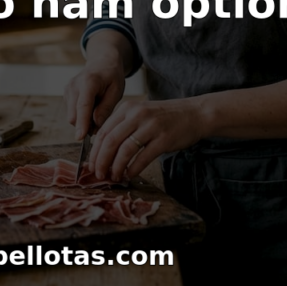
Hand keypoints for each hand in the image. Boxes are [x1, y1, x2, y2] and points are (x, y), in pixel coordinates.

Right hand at [64, 59, 125, 141]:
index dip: (82, 123)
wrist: (102, 62)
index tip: (80, 137)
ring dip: (84, 120)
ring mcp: (68, 89)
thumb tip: (95, 125)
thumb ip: (106, 108)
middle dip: (85, 125)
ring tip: (98, 110)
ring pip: (72, 116)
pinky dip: (81, 115)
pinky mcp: (66, 94)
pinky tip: (91, 107)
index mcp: (89, 81)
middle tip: (101, 122)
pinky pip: (72, 112)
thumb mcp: (116, 91)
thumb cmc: (112, 76)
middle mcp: (74, 85)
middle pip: (74, 115)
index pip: (83, 106)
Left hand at [88, 98, 204, 180]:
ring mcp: (151, 126)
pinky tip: (130, 175)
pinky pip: (143, 157)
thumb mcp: (141, 114)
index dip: (94, 151)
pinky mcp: (164, 139)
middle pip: (110, 140)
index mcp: (127, 108)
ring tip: (114, 177)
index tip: (91, 165)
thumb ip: (123, 127)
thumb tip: (103, 151)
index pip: (103, 131)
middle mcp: (137, 115)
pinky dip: (133, 169)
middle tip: (99, 175)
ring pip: (124, 150)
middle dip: (101, 161)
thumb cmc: (165, 117)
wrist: (195, 113)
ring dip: (116, 167)